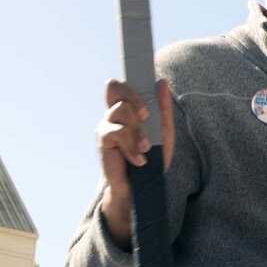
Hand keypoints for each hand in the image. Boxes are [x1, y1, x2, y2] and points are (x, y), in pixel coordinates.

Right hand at [97, 79, 175, 243]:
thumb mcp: (164, 132)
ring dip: (138, 131)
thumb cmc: (152, 157)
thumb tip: (162, 81)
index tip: (143, 85)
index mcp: (127, 108)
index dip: (129, 81)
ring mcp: (106, 125)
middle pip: (116, 86)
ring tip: (145, 148)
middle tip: (146, 116)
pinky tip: (138, 160)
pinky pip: (119, 132)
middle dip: (135, 98)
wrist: (141, 186)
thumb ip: (163, 108)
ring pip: (121, 110)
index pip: (121, 84)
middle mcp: (114, 113)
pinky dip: (132, 147)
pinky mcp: (103, 139)